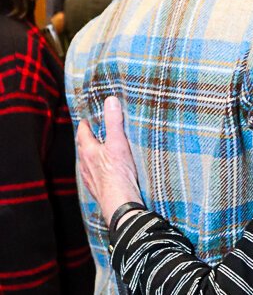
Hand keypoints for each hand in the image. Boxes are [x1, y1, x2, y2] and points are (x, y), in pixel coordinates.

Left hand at [77, 97, 142, 225]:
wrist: (119, 202)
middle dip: (88, 140)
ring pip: (87, 163)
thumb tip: (111, 100)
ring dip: (92, 156)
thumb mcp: (119, 142)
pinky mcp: (97, 189)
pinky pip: (94, 176)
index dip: (85, 125)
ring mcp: (90, 178)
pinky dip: (97, 170)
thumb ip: (114, 121)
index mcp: (89, 151)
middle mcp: (85, 164)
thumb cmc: (118, 173)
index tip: (87, 119)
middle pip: (83, 148)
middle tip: (94, 133)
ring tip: (100, 151)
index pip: (83, 133)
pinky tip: (104, 173)